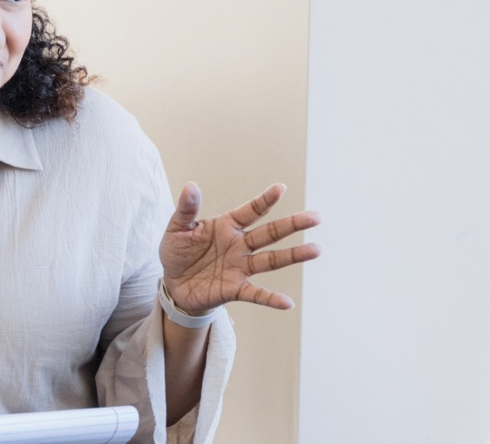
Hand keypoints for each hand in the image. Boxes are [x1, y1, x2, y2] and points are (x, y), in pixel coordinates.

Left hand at [160, 183, 319, 314]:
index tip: (281, 188)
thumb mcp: (176, 228)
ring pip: (271, 260)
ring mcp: (239, 268)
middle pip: (270, 233)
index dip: (265, 200)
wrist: (173, 284)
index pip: (250, 211)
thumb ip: (186, 209)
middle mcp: (239, 245)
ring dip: (293, 256)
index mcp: (227, 226)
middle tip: (316, 217)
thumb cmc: (177, 252)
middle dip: (292, 225)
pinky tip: (287, 303)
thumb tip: (190, 186)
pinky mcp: (234, 289)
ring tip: (316, 250)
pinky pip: (255, 294)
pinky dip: (270, 298)